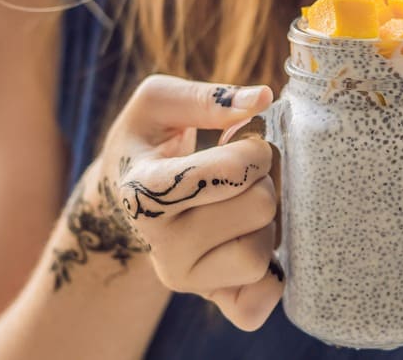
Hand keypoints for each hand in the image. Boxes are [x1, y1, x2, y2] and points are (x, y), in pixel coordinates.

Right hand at [101, 75, 280, 330]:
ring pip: (261, 252)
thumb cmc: (151, 143)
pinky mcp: (210, 299)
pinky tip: (252, 240)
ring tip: (244, 203)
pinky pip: (258, 304)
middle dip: (265, 179)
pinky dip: (271, 273)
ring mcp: (184, 278)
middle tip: (244, 172)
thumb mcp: (159, 105)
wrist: (131, 199)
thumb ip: (207, 98)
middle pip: (259, 207)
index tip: (240, 141)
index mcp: (143, 192)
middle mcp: (160, 245)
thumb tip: (261, 99)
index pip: (226, 174)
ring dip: (268, 221)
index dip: (250, 151)